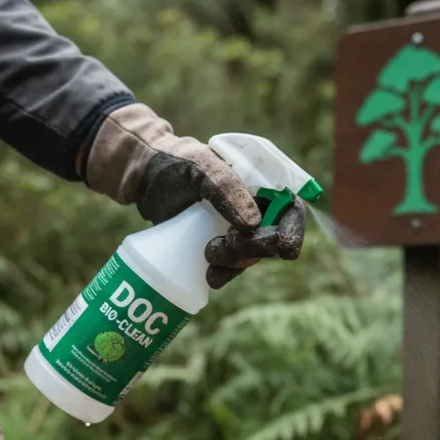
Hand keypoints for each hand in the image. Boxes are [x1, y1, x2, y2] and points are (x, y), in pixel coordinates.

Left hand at [85, 103, 305, 287]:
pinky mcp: (217, 246)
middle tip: (230, 242)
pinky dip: (222, 275)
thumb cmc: (176, 163)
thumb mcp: (201, 167)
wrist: (145, 178)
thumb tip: (254, 224)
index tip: (285, 249)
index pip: (289, 208)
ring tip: (209, 251)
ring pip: (250, 257)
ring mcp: (235, 230)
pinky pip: (229, 268)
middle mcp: (253, 208)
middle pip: (272, 238)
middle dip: (256, 248)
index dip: (294, 229)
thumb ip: (227, 189)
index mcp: (260, 183)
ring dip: (235, 262)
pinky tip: (209, 276)